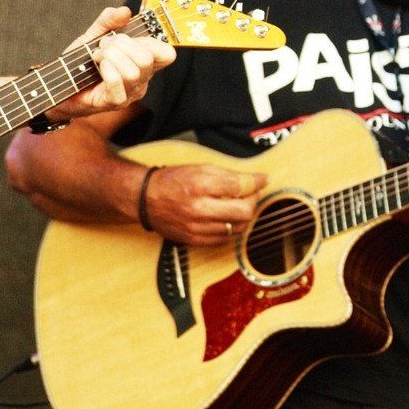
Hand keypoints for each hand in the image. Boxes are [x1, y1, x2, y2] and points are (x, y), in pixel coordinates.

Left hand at [45, 7, 175, 120]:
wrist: (60, 84)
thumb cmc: (81, 63)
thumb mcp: (93, 35)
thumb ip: (108, 21)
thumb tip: (124, 11)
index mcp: (143, 62)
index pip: (167, 54)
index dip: (149, 42)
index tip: (126, 39)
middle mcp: (142, 79)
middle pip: (146, 59)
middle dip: (121, 46)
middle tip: (104, 46)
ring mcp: (131, 92)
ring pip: (133, 72)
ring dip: (110, 58)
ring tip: (97, 57)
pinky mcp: (116, 102)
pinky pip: (117, 83)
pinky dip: (106, 71)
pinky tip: (98, 68)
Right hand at [141, 164, 267, 245]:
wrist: (146, 199)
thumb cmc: (174, 181)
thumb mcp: (202, 168)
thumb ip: (230, 175)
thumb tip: (258, 180)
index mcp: (200, 184)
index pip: (241, 186)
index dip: (257, 182)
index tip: (263, 179)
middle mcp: (198, 208)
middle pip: (244, 211)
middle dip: (253, 201)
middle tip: (251, 194)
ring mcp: (196, 227)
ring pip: (238, 227)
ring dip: (244, 216)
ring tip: (238, 205)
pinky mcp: (194, 240)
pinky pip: (225, 239)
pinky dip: (231, 228)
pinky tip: (227, 218)